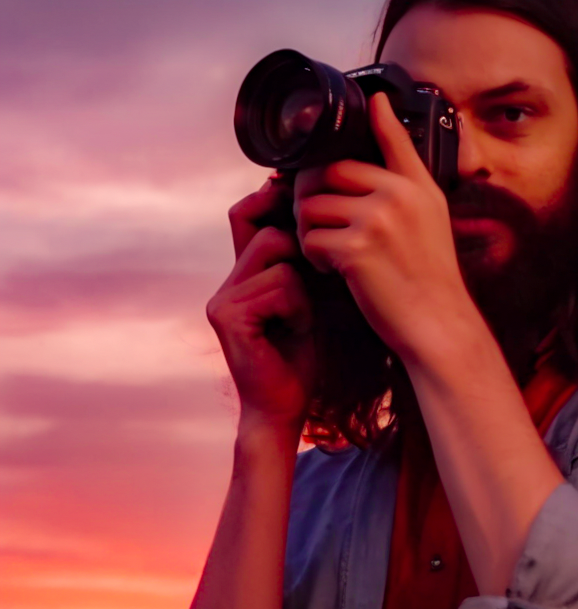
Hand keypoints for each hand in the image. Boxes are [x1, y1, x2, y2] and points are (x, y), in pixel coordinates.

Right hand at [207, 179, 315, 433]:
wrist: (285, 408)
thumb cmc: (305, 358)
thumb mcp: (312, 299)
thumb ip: (306, 263)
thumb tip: (324, 213)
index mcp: (242, 276)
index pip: (247, 213)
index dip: (275, 200)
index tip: (312, 208)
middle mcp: (226, 282)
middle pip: (266, 228)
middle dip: (302, 251)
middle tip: (318, 285)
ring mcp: (222, 298)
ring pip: (277, 253)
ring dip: (304, 286)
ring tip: (303, 318)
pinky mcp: (227, 315)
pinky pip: (279, 283)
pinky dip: (300, 306)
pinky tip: (296, 332)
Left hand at [293, 93, 475, 365]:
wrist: (438, 325)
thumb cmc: (431, 277)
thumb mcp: (432, 219)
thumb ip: (408, 176)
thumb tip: (386, 128)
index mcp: (418, 186)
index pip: (388, 135)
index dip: (373, 115)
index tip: (368, 100)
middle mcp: (398, 195)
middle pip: (328, 170)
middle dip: (313, 194)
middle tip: (320, 221)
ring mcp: (376, 221)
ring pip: (312, 206)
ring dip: (309, 229)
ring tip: (328, 250)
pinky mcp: (356, 250)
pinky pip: (311, 239)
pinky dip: (314, 257)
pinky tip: (333, 270)